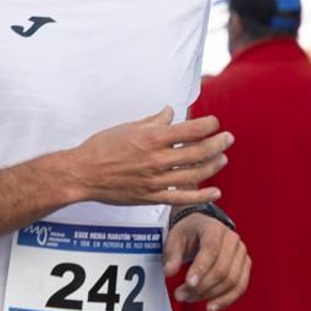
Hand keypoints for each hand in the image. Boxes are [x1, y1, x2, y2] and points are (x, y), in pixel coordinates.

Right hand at [64, 107, 231, 207]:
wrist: (82, 174)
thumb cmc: (101, 147)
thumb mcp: (127, 127)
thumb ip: (153, 121)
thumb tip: (171, 113)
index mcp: (151, 138)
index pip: (190, 130)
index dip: (208, 125)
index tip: (214, 122)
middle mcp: (157, 159)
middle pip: (198, 152)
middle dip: (218, 144)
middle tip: (228, 138)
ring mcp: (155, 180)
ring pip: (195, 174)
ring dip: (213, 166)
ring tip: (222, 158)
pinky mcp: (152, 197)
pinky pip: (182, 198)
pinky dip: (201, 196)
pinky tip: (215, 191)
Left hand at [163, 214, 249, 310]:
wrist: (202, 229)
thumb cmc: (189, 232)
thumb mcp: (175, 238)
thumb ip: (172, 255)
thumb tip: (169, 272)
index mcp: (214, 229)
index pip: (211, 250)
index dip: (201, 268)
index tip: (189, 283)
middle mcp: (232, 240)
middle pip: (222, 269)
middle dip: (201, 287)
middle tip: (181, 295)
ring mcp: (241, 253)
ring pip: (232, 281)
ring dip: (210, 295)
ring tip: (190, 299)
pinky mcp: (244, 266)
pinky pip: (240, 287)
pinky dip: (226, 300)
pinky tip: (212, 307)